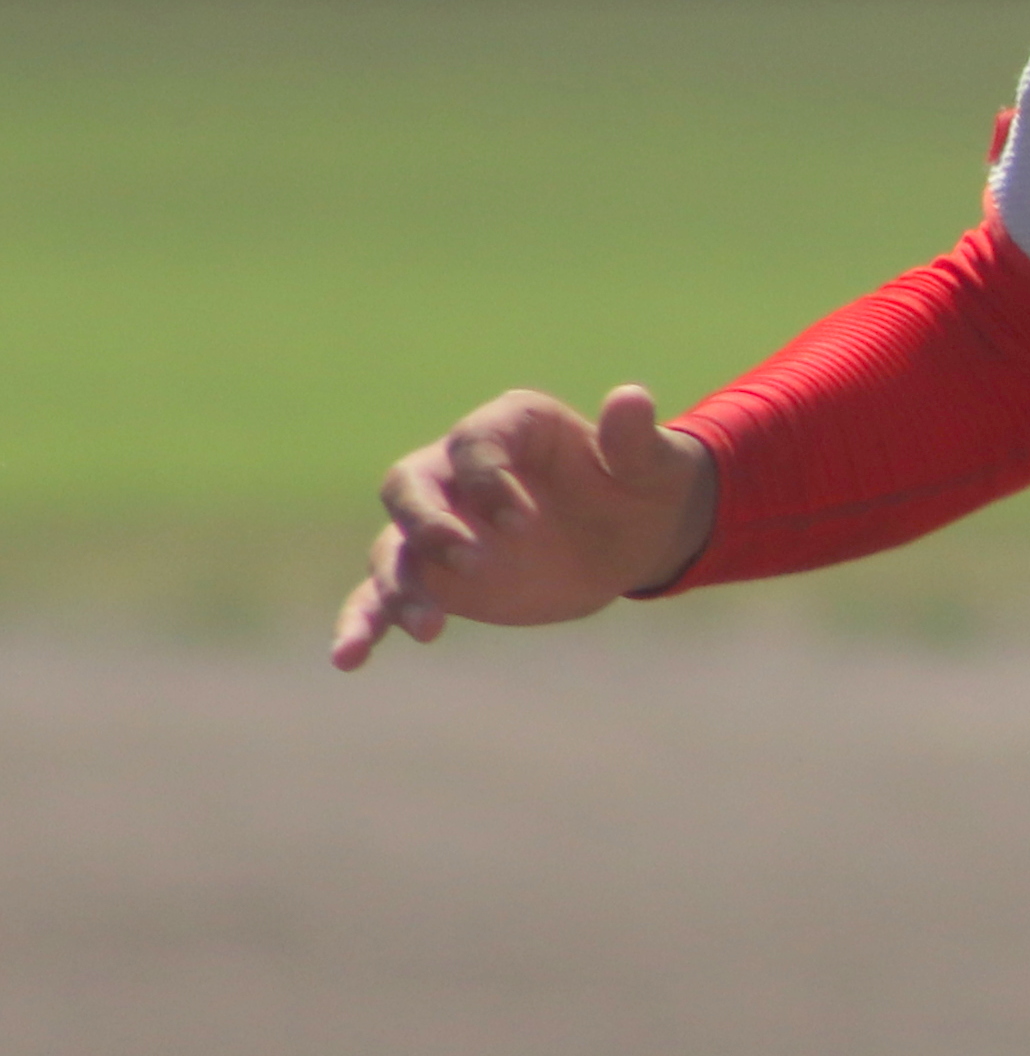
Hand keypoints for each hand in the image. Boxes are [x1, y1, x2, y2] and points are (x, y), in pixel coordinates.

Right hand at [331, 386, 715, 670]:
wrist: (632, 537)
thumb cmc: (643, 485)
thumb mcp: (653, 464)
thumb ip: (634, 439)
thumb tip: (630, 397)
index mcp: (508, 427)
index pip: (473, 443)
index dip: (487, 478)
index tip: (520, 521)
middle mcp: (458, 472)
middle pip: (410, 486)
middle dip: (428, 523)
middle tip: (467, 561)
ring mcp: (440, 527)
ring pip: (393, 548)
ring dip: (398, 586)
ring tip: (427, 629)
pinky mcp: (434, 577)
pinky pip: (382, 597)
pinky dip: (363, 623)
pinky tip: (349, 658)